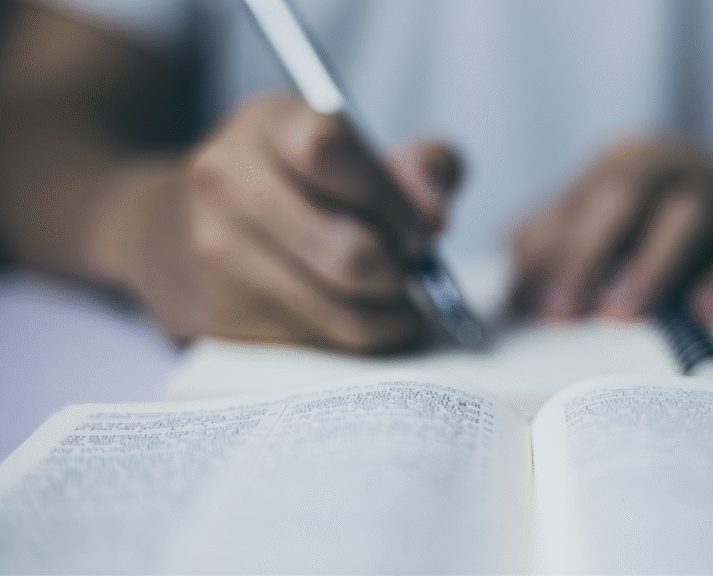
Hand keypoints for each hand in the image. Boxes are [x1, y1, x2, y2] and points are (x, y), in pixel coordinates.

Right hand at [95, 96, 460, 352]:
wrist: (164, 233)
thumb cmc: (287, 189)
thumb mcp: (345, 149)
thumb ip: (417, 167)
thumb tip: (433, 216)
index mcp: (265, 125)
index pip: (330, 148)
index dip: (392, 197)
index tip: (419, 225)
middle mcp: (226, 182)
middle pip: (349, 253)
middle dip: (400, 272)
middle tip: (410, 270)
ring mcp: (214, 255)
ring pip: (342, 313)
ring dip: (389, 314)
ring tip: (393, 297)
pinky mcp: (215, 318)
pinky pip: (318, 344)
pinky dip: (356, 339)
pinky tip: (357, 315)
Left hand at [511, 137, 712, 325]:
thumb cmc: (670, 222)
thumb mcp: (610, 224)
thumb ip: (558, 253)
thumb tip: (514, 301)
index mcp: (626, 163)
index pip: (580, 203)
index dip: (551, 254)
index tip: (530, 307)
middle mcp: (674, 167)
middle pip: (627, 195)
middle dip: (589, 252)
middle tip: (566, 310)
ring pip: (691, 214)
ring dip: (653, 264)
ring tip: (624, 313)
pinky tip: (706, 313)